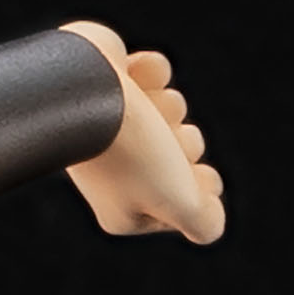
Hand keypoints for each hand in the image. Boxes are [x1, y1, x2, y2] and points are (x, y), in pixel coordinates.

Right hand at [59, 21, 225, 243]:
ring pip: (173, 110)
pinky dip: (150, 72)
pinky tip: (131, 76)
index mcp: (125, 210)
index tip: (187, 177)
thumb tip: (211, 219)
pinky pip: (154, 76)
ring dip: (168, 103)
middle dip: (184, 141)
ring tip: (140, 104)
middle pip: (185, 154)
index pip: (188, 206)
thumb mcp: (179, 200)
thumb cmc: (131, 150)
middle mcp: (115, 171)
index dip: (197, 186)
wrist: (83, 87)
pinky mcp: (108, 84)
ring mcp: (110, 125)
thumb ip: (203, 222)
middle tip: (157, 140)